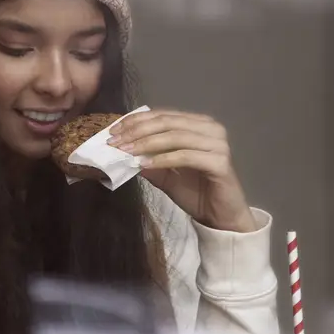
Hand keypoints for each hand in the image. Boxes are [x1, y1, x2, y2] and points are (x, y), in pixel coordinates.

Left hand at [108, 109, 257, 232]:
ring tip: (125, 152)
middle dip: (137, 131)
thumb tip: (122, 149)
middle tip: (115, 142)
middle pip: (167, 122)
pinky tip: (145, 164)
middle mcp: (211, 128)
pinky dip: (163, 159)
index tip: (113, 132)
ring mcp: (218, 144)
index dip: (136, 121)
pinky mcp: (220, 162)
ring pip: (176, 136)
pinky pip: (186, 156)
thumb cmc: (196, 194)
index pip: (162, 115)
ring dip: (146, 143)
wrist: (221, 218)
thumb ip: (147, 159)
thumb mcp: (164, 175)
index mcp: (198, 125)